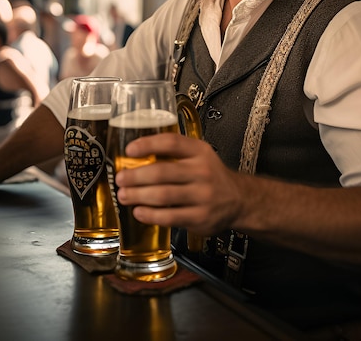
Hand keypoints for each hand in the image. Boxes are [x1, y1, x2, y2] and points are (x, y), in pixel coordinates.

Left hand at [114, 133, 241, 235]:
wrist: (239, 199)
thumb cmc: (211, 176)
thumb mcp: (199, 156)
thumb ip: (174, 153)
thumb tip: (137, 154)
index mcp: (200, 152)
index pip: (172, 143)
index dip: (148, 144)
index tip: (130, 150)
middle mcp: (202, 172)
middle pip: (162, 171)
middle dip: (136, 176)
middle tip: (121, 178)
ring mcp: (202, 196)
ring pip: (163, 195)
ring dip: (138, 195)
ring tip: (124, 195)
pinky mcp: (200, 217)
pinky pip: (170, 217)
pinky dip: (150, 215)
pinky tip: (139, 212)